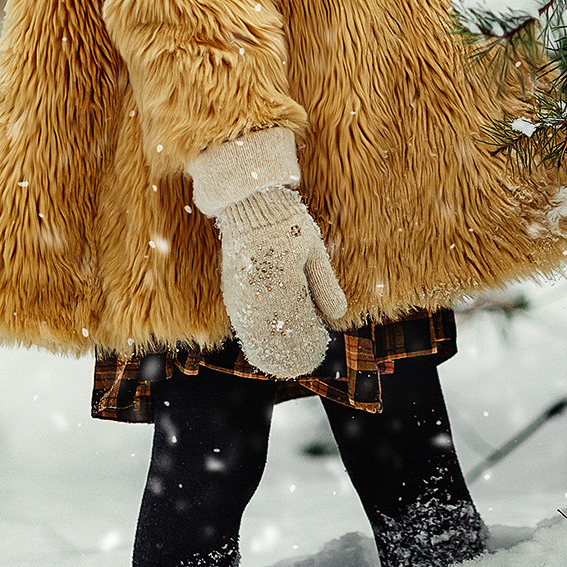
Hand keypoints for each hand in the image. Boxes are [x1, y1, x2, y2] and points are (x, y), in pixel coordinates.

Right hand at [214, 186, 346, 379]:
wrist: (249, 200)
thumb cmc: (287, 221)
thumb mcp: (313, 247)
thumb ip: (324, 282)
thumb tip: (336, 315)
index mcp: (283, 275)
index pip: (296, 319)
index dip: (306, 340)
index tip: (317, 352)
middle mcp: (258, 285)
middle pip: (273, 331)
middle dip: (287, 350)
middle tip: (301, 366)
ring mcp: (240, 286)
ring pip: (253, 329)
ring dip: (267, 347)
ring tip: (280, 363)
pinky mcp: (229, 284)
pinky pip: (240, 317)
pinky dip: (251, 334)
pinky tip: (258, 345)